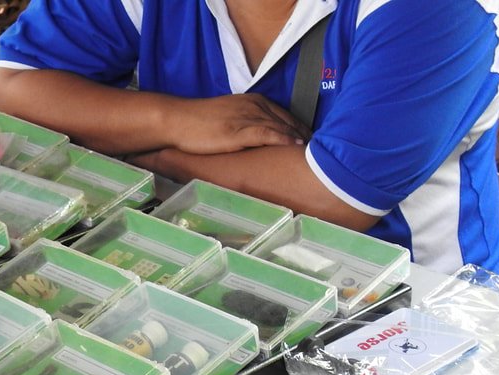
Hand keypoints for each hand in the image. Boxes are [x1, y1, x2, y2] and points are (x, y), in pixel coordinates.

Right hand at [166, 93, 309, 153]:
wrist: (178, 120)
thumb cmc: (197, 122)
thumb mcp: (226, 119)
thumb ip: (243, 124)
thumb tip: (253, 138)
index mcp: (251, 101)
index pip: (283, 114)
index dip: (298, 127)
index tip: (310, 139)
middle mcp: (253, 106)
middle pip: (287, 119)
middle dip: (304, 132)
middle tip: (320, 147)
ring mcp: (247, 117)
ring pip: (281, 125)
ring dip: (300, 136)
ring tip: (315, 150)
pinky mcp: (239, 130)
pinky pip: (268, 133)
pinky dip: (283, 138)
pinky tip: (295, 145)